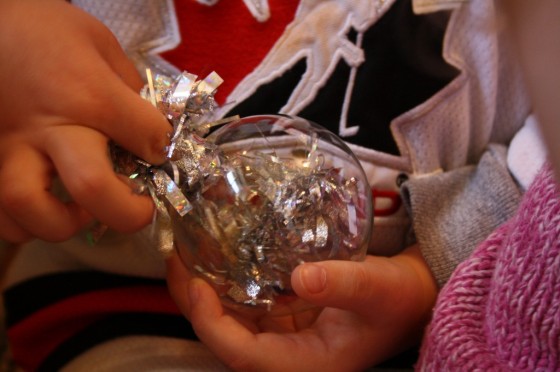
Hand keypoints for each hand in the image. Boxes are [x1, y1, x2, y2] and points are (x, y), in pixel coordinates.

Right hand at [0, 0, 170, 242]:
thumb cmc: (45, 30)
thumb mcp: (99, 43)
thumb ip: (128, 89)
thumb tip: (149, 130)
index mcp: (88, 94)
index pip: (148, 137)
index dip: (165, 150)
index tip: (161, 152)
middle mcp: (50, 128)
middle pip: (92, 188)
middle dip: (128, 212)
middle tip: (140, 208)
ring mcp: (10, 149)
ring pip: (32, 211)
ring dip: (66, 223)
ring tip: (84, 210)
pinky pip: (1, 215)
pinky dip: (27, 224)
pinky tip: (46, 207)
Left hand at [166, 244, 437, 370]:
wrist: (410, 296)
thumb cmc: (399, 298)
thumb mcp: (378, 288)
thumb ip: (344, 283)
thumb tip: (301, 278)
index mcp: (307, 364)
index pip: (245, 355)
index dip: (212, 323)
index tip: (196, 283)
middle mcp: (289, 355)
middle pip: (227, 338)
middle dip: (194, 303)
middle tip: (177, 259)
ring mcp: (285, 336)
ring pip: (232, 321)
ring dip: (206, 290)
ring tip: (187, 252)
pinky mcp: (286, 317)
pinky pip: (247, 305)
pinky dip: (228, 282)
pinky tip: (219, 254)